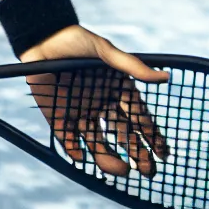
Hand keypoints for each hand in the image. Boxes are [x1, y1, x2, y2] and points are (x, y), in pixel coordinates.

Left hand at [22, 25, 169, 177]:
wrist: (43, 37)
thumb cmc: (77, 40)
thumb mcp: (105, 52)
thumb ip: (132, 67)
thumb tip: (166, 77)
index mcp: (116, 91)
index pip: (138, 118)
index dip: (151, 136)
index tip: (164, 154)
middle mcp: (101, 106)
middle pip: (122, 135)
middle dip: (137, 154)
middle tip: (148, 171)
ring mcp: (80, 113)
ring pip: (98, 141)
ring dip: (109, 157)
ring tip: (122, 170)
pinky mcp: (58, 116)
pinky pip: (68, 139)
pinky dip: (74, 150)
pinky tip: (83, 158)